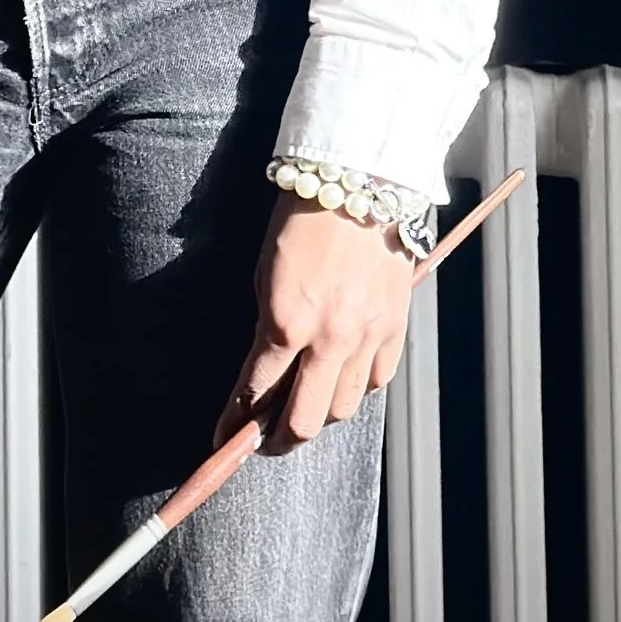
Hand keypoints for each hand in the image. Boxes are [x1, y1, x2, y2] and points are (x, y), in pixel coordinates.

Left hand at [220, 200, 414, 452]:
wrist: (357, 181)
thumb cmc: (302, 219)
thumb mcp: (266, 275)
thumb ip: (268, 328)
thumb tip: (265, 373)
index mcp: (287, 322)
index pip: (256, 392)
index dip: (235, 423)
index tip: (225, 437)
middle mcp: (329, 338)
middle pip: (304, 421)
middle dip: (277, 440)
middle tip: (266, 440)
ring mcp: (367, 335)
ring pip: (344, 409)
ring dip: (320, 415)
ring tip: (306, 406)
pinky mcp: (395, 326)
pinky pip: (377, 380)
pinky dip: (357, 388)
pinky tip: (342, 378)